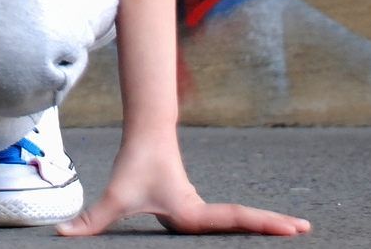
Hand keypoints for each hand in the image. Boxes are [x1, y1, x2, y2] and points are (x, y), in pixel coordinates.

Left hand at [56, 137, 309, 236]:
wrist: (144, 135)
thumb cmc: (133, 167)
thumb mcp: (114, 197)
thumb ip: (91, 220)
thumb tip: (62, 236)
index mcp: (192, 212)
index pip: (234, 219)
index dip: (261, 224)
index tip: (290, 226)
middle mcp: (203, 213)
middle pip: (245, 221)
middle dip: (275, 226)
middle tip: (307, 230)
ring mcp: (203, 211)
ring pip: (240, 219)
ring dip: (267, 224)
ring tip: (300, 229)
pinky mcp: (197, 209)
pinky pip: (230, 219)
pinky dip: (251, 225)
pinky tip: (264, 233)